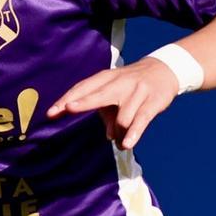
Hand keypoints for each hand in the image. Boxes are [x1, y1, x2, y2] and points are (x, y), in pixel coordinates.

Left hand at [47, 57, 179, 150]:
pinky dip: (133, 133)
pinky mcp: (152, 101)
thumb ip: (107, 114)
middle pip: (98, 94)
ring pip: (122, 117)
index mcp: (105, 78)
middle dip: (83, 101)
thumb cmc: (131, 86)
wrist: (164, 70)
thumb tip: (110, 135)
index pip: (83, 88)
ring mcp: (137, 91)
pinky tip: (126, 145)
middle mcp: (120, 82)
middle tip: (68, 108)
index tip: (51, 112)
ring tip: (122, 142)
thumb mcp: (115, 94)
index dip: (67, 99)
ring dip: (119, 133)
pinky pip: (141, 120)